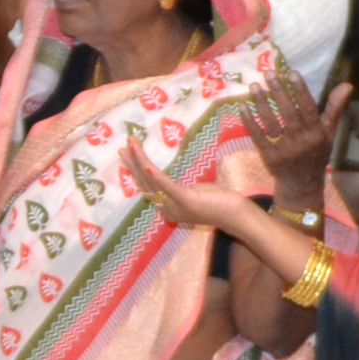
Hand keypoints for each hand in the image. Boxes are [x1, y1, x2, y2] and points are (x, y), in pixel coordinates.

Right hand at [122, 135, 252, 230]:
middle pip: (145, 183)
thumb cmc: (218, 202)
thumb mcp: (193, 194)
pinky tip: (146, 165)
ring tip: (132, 145)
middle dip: (133, 162)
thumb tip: (169, 185)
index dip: (136, 169)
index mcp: (167, 207)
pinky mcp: (186, 200)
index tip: (129, 152)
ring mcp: (176, 206)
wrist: (235, 215)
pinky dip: (155, 176)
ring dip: (140, 161)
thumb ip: (179, 190)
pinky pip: (167, 187)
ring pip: (152, 181)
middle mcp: (167, 209)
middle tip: (123, 146)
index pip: (147, 186)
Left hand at [242, 61, 348, 195]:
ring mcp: (284, 149)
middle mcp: (301, 141)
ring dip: (261, 103)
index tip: (291, 72)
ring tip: (254, 85)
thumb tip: (347, 85)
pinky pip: (258, 136)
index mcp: (317, 134)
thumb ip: (335, 108)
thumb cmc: (316, 154)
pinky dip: (250, 121)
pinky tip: (242, 106)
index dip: (300, 90)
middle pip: (288, 113)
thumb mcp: (329, 133)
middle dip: (278, 91)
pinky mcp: (269, 156)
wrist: (302, 185)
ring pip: (271, 122)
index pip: (309, 108)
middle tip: (269, 73)